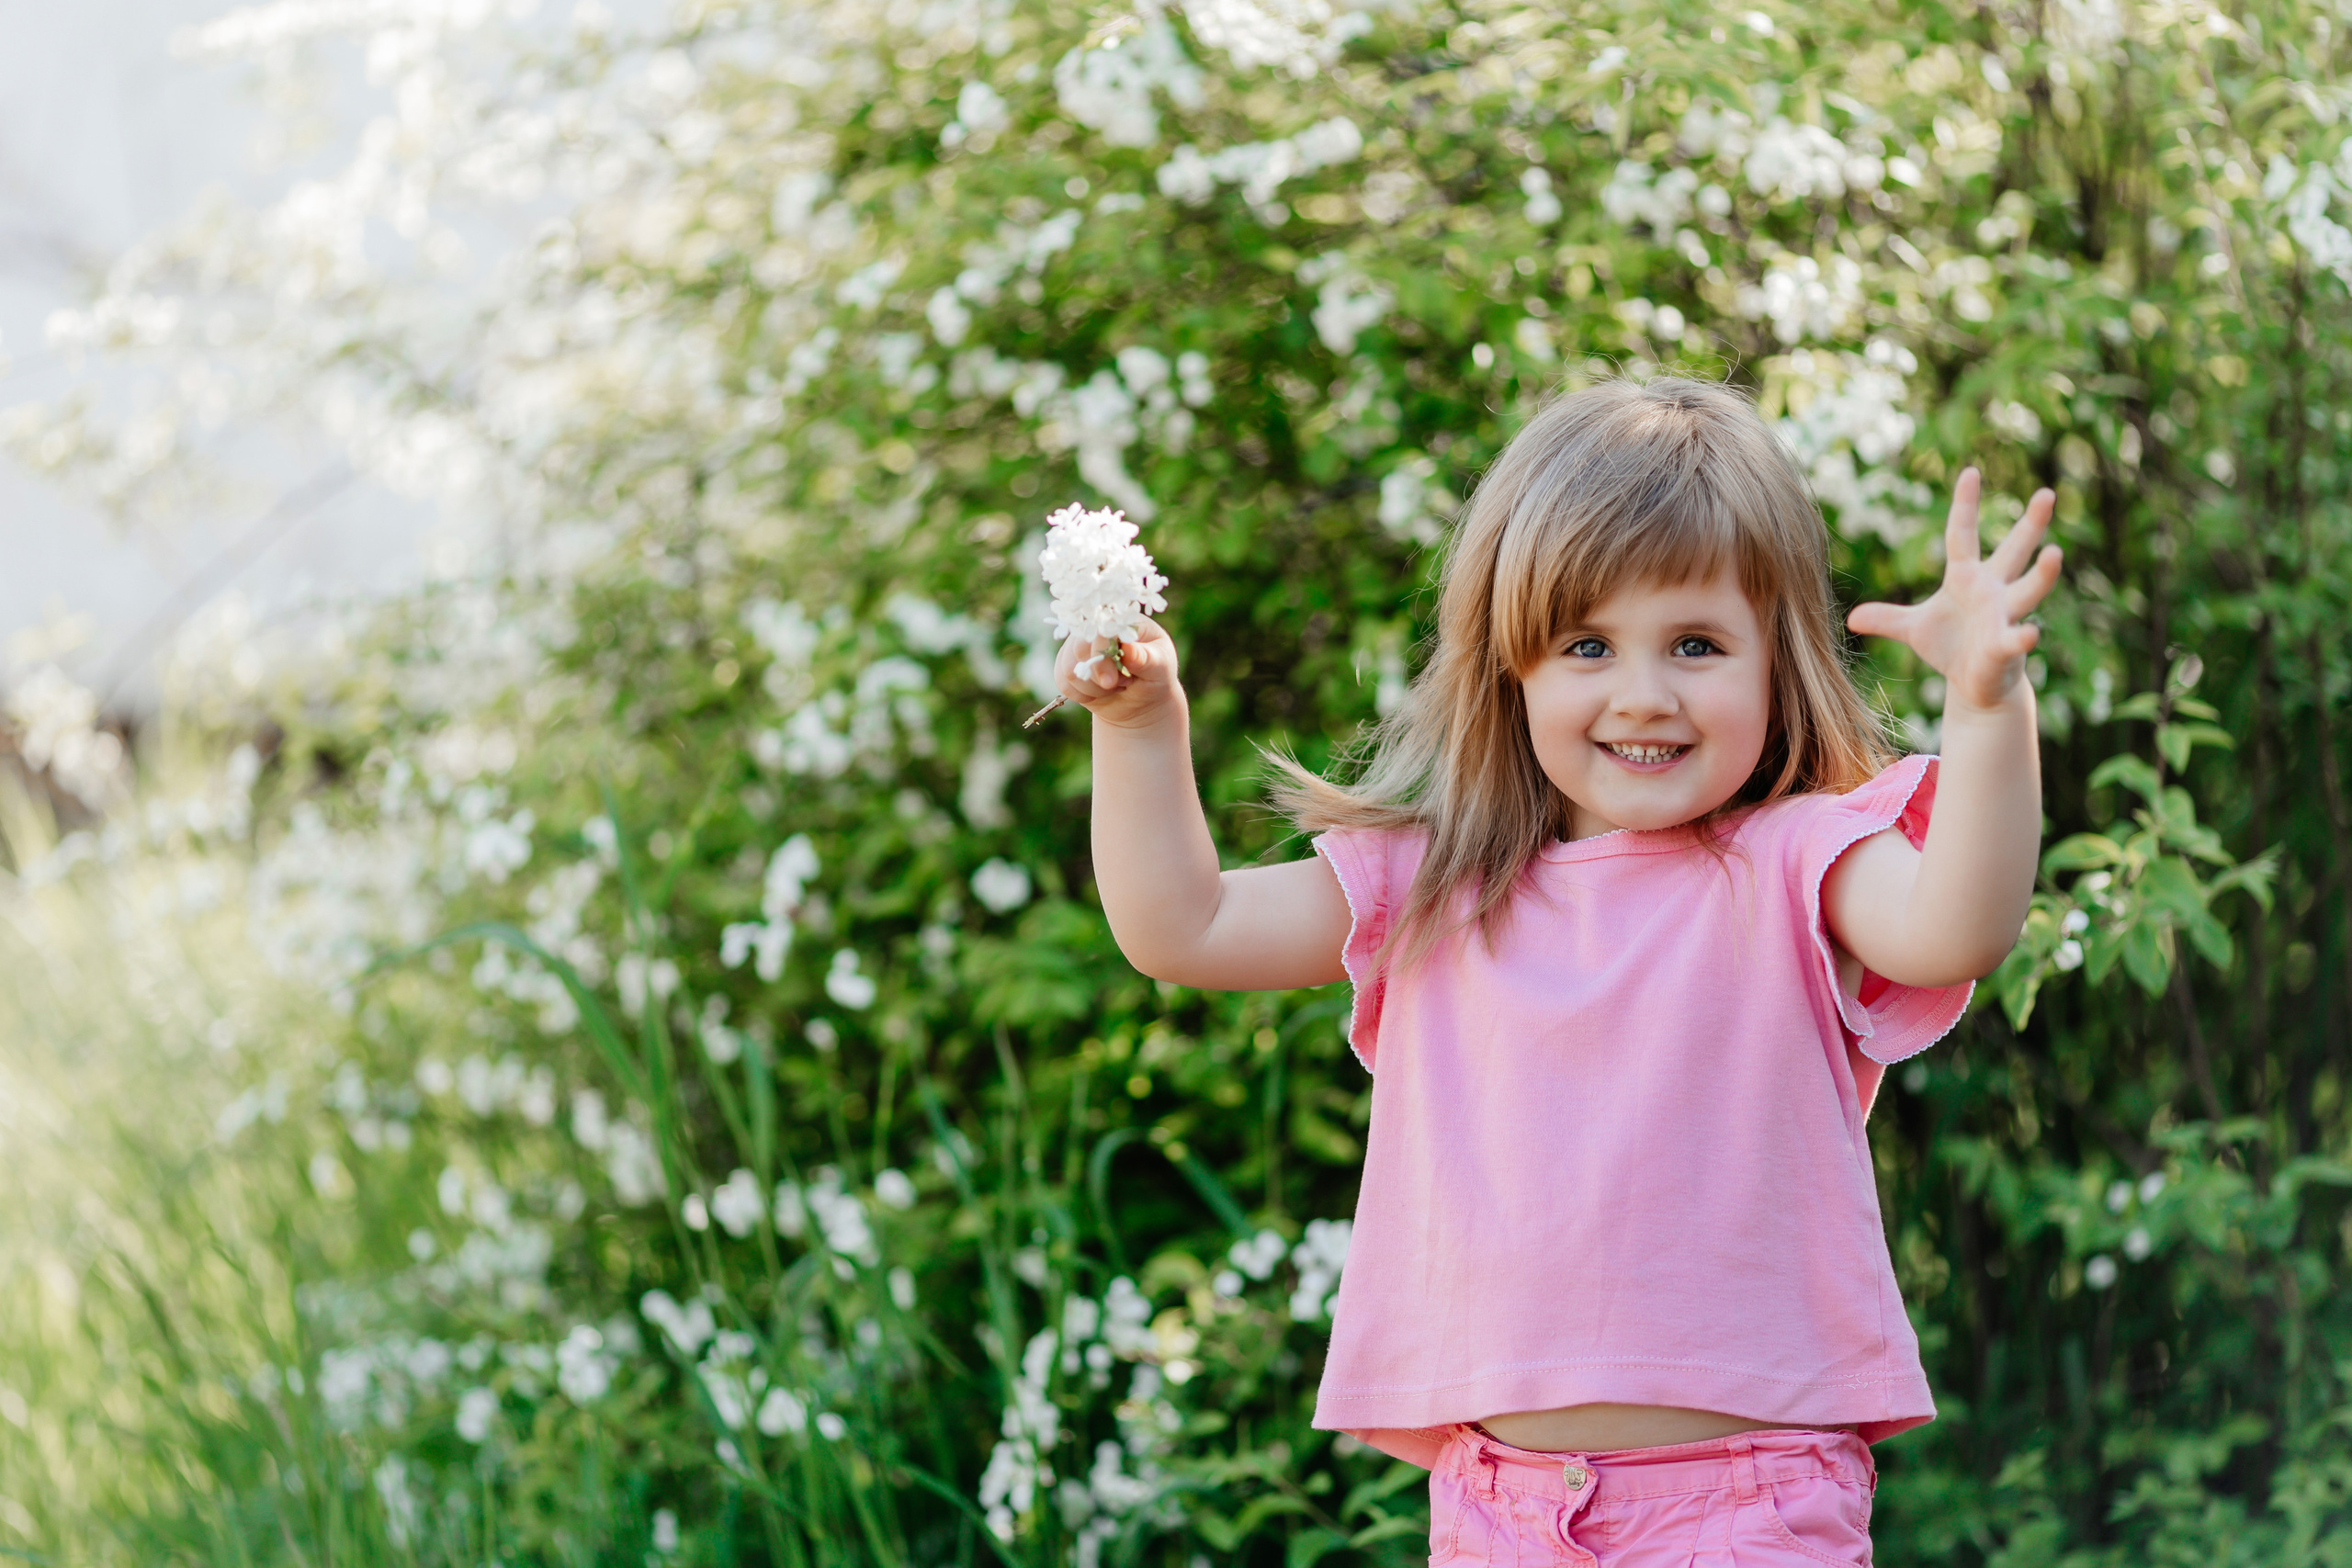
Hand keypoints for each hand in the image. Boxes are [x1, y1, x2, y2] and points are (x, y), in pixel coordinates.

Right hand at [1053, 616, 1181, 729]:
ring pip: (1070, 668)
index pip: (1101, 627)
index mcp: (1121, 620)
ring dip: (1092, 688)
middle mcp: (1095, 628)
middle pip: (1079, 647)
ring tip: (1114, 687)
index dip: (1101, 653)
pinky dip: (1082, 695)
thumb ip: (1146, 658)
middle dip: (1097, 675)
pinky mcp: (1067, 665)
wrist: (1142, 700)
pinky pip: (1064, 682)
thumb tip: (1129, 649)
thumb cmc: (1155, 676)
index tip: (1111, 681)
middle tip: (1118, 686)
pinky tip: (1100, 693)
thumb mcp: (1160, 667)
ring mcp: (1078, 646)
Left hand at [1846, 468, 2063, 714]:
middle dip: (2031, 524)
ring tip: (2055, 553)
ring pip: (2028, 590)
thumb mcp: (1913, 629)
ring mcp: (2003, 617)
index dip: (1964, 505)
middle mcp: (1992, 590)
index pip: (1962, 535)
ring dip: (2042, 575)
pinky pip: (2015, 639)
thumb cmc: (1950, 647)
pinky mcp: (2005, 647)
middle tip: (2047, 494)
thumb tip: (1851, 617)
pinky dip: (2022, 637)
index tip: (1970, 472)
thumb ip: (1887, 619)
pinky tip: (2031, 633)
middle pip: (2013, 551)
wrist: (1974, 684)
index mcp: (1966, 578)